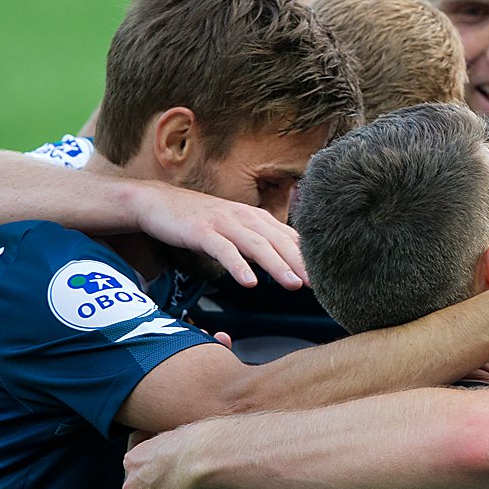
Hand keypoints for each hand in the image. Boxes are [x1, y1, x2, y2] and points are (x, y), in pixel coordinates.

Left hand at [122, 423, 222, 488]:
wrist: (209, 457)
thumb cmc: (200, 440)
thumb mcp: (175, 432)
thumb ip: (166, 445)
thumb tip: (171, 452)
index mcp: (132, 460)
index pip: (139, 474)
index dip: (158, 476)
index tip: (174, 474)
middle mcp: (132, 485)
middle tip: (182, 488)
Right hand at [129, 182, 306, 288]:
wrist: (158, 203)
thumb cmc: (200, 221)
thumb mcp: (235, 230)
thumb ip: (259, 244)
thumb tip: (287, 264)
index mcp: (257, 218)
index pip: (290, 239)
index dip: (310, 258)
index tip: (330, 278)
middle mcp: (246, 218)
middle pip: (280, 242)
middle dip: (302, 264)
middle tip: (321, 285)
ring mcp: (224, 223)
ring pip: (257, 245)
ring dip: (278, 265)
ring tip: (294, 285)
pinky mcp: (202, 232)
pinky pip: (224, 250)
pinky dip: (238, 266)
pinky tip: (250, 282)